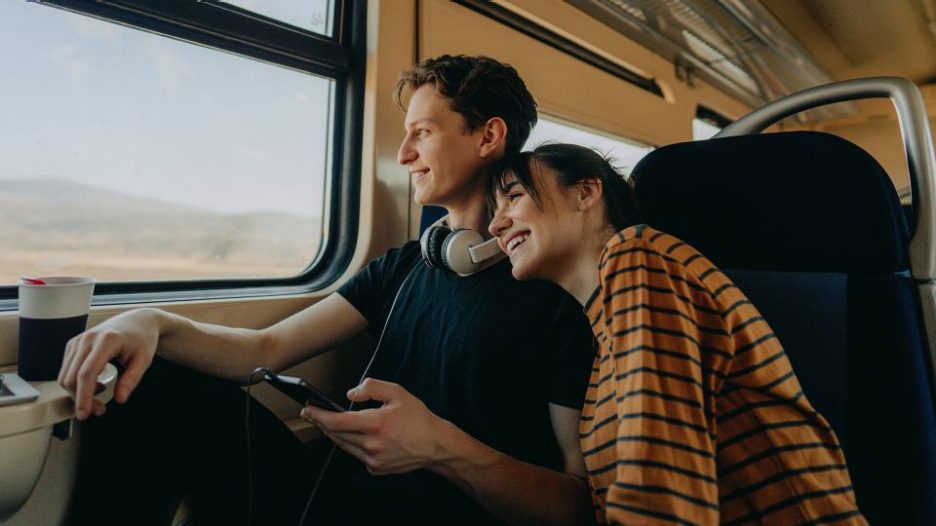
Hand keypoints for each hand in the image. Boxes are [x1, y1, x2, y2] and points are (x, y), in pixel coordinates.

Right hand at [58, 308, 161, 419]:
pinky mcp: (73, 344)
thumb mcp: (144, 360)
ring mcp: (78, 340)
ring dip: (77, 393)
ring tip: (100, 397)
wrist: (137, 321)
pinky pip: (67, 370)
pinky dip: (76, 383)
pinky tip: (96, 384)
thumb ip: (132, 379)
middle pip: (72, 377)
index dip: (83, 396)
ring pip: (65, 375)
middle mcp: (88, 338)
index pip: (87, 373)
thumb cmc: (142, 339)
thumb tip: (120, 399)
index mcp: (107, 340)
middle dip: (81, 399)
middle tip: (100, 410)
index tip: (85, 414)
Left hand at [301, 378, 453, 474]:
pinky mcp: (376, 468)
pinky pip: (356, 454)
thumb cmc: (418, 418)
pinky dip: (352, 444)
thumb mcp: (398, 393)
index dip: (319, 415)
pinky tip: (354, 435)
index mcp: (376, 424)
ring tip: (326, 422)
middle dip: (320, 422)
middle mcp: (372, 444)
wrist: (435, 445)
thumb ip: (371, 388)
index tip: (308, 408)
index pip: (337, 421)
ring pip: (343, 445)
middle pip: (336, 434)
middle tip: (311, 413)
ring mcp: (373, 459)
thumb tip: (350, 394)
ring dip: (333, 433)